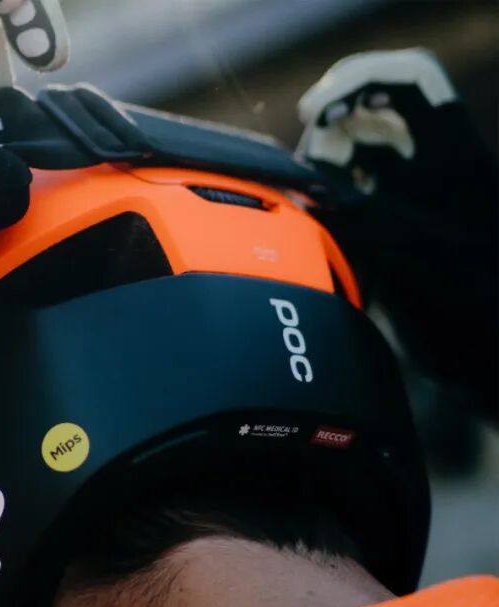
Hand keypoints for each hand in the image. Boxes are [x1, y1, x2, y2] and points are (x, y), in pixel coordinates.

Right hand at [298, 49, 496, 416]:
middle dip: (329, 127)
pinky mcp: (388, 228)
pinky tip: (313, 215)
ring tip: (309, 196)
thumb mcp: (419, 250)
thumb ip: (363, 216)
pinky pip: (347, 195)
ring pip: (354, 153)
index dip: (357, 78)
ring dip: (321, 164)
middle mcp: (426, 165)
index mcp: (449, 152)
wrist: (494, 347)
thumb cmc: (475, 297)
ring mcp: (407, 196)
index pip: (406, 78)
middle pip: (369, 113)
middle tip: (308, 165)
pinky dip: (323, 198)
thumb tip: (309, 192)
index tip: (314, 110)